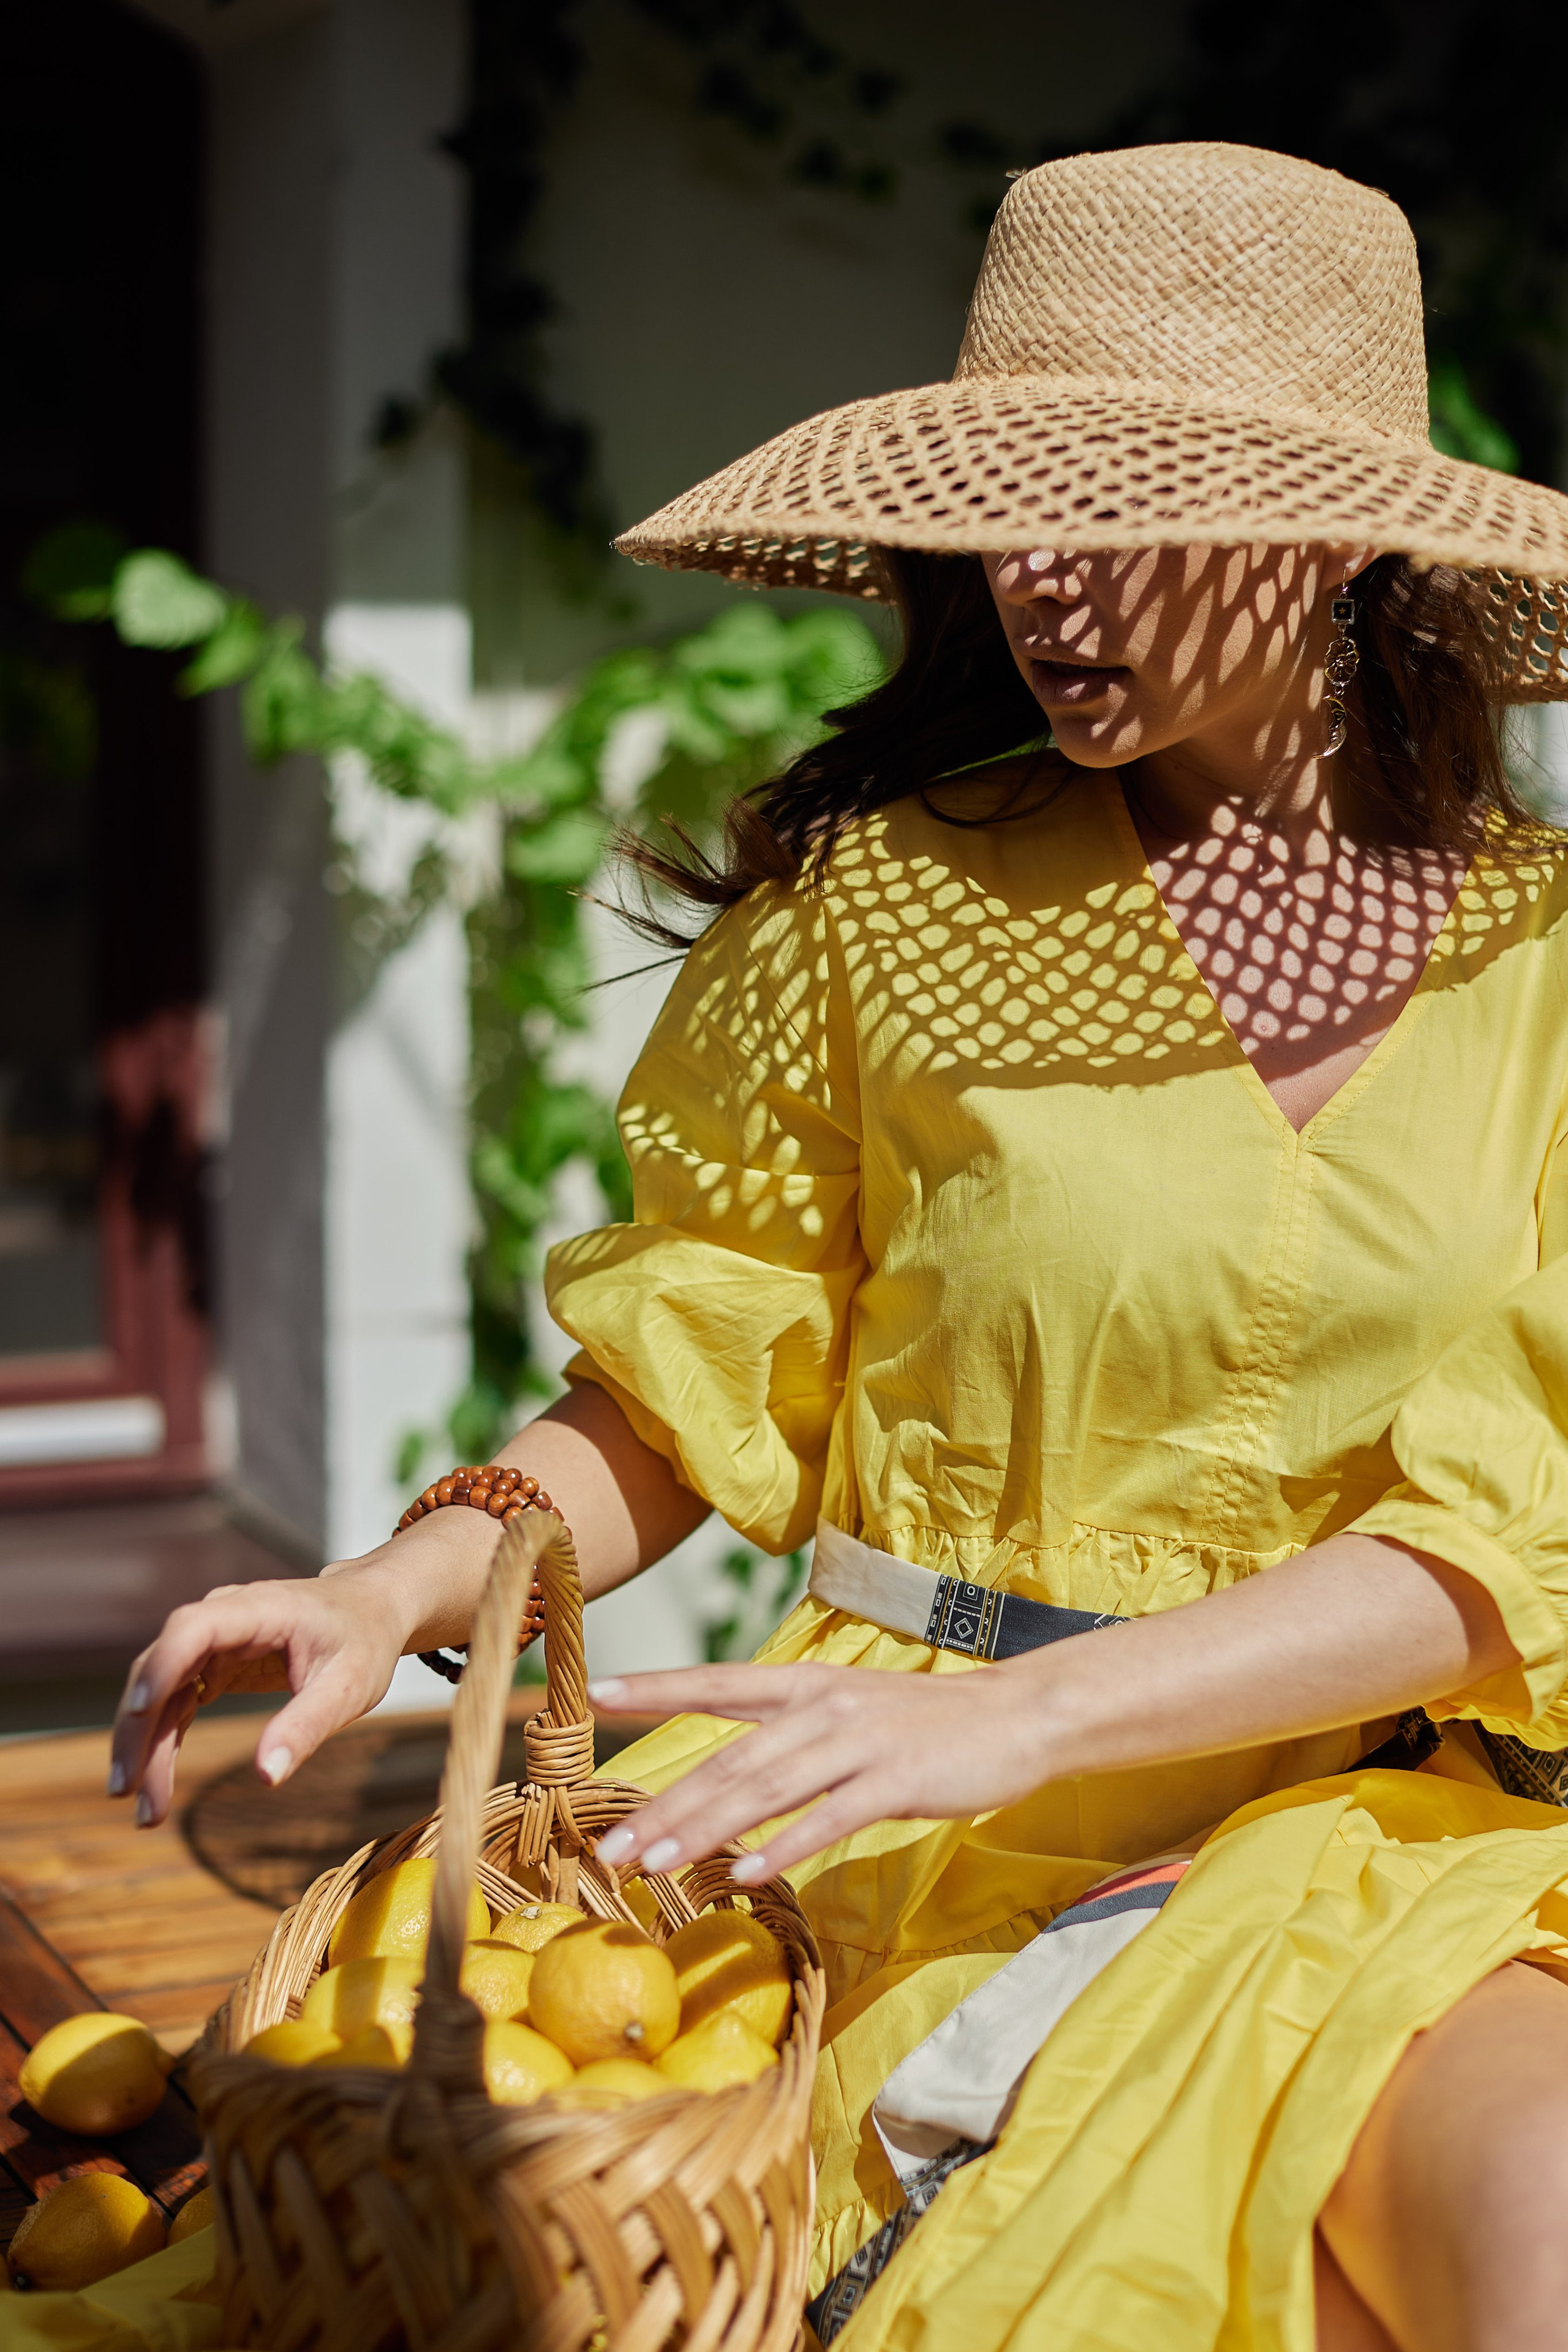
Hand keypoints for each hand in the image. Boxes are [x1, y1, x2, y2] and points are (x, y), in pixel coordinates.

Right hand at [107, 1564, 414, 1827]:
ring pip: (159, 1692)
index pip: (194, 1628)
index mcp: (259, 1609)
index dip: (163, 1665)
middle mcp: (224, 1618)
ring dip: (145, 1747)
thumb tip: (266, 1777)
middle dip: (138, 1729)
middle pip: (161, 1666)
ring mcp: (213, 1642)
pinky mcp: (212, 1666)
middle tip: (128, 1791)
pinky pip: (175, 1704)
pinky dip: (163, 1744)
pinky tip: (156, 1786)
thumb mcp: (349, 1686)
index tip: (141, 1711)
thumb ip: (307, 1725)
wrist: (371, 1612)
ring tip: (145, 1808)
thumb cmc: (363, 1641)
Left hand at [588, 1659, 1045, 1883]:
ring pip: (766, 1788)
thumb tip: (730, 1775)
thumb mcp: (850, 1710)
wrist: (1017, 1715)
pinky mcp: (894, 1780)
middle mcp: (822, 1707)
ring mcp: (858, 1742)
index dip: (657, 1684)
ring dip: (705, 1829)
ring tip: (657, 1864)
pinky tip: (745, 1874)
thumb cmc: (927, 1722)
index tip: (596, 1691)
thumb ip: (791, 1734)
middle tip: (612, 1845)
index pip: (718, 1682)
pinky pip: (828, 1817)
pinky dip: (783, 1846)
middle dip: (666, 1804)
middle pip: (729, 1757)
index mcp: (807, 1685)